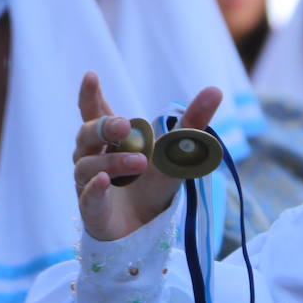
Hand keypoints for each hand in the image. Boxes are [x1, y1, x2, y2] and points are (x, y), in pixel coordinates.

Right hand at [73, 72, 222, 240]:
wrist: (147, 227)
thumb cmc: (154, 183)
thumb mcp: (176, 152)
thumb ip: (192, 122)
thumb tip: (215, 90)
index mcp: (110, 139)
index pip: (92, 112)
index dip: (90, 95)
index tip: (91, 75)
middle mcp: (94, 157)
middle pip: (87, 134)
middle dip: (104, 127)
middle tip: (125, 125)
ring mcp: (89, 183)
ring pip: (88, 165)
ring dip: (113, 161)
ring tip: (141, 162)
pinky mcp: (93, 210)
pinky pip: (87, 196)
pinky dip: (94, 188)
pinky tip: (105, 180)